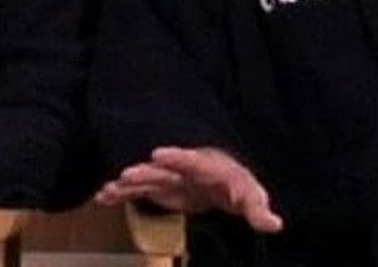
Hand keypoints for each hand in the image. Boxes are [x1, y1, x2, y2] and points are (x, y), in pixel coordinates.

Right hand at [94, 146, 281, 232]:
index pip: (191, 160)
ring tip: (109, 188)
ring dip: (127, 184)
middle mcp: (182, 169)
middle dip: (145, 172)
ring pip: (145, 180)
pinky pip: (137, 191)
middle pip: (162, 170)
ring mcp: (167, 178)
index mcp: (205, 165)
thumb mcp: (251, 196)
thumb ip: (258, 209)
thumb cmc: (235, 185)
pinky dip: (120, 194)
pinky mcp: (158, 189)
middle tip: (126, 174)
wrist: (219, 179)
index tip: (158, 154)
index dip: (176, 157)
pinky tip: (103, 197)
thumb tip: (275, 223)